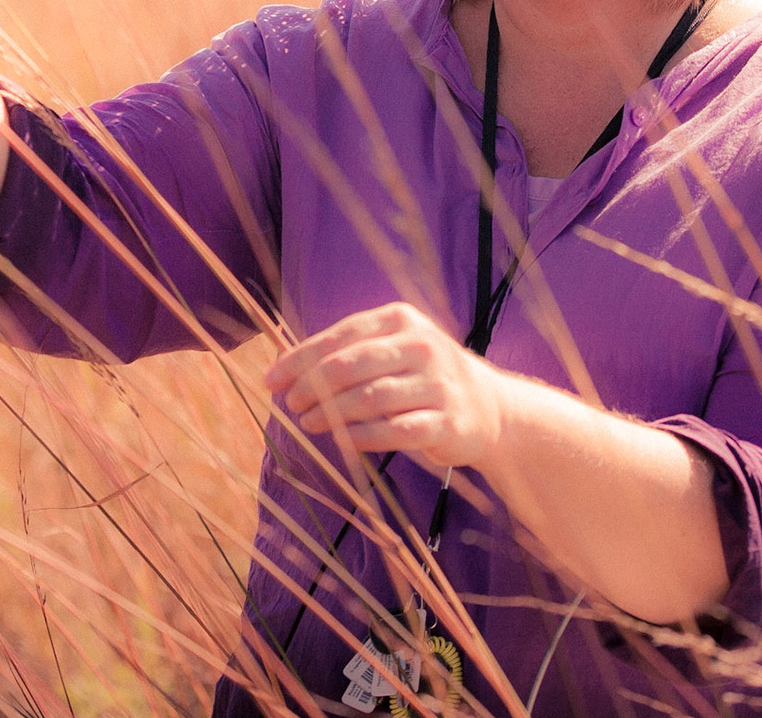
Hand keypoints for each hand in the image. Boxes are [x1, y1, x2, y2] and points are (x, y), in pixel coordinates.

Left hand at [264, 302, 505, 469]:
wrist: (489, 406)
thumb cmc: (422, 375)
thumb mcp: (392, 348)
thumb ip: (346, 352)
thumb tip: (284, 369)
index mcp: (401, 320)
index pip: (340, 336)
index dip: (301, 359)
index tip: (272, 380)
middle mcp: (421, 346)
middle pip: (352, 365)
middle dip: (313, 387)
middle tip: (290, 404)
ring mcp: (437, 383)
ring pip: (371, 399)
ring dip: (332, 415)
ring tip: (308, 424)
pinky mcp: (447, 421)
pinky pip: (395, 431)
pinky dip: (362, 437)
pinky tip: (341, 441)